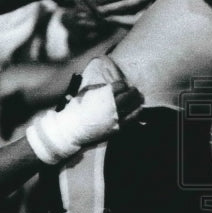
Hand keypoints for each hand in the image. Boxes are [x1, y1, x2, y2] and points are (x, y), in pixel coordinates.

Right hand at [25, 78, 142, 163]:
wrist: (72, 128)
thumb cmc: (76, 108)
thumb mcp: (85, 92)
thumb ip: (99, 87)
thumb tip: (109, 86)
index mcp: (105, 94)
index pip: (121, 86)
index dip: (123, 85)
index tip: (123, 85)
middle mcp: (113, 104)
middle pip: (129, 95)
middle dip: (133, 91)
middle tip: (135, 90)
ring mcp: (116, 116)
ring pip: (132, 106)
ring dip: (137, 101)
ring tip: (140, 98)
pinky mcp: (116, 127)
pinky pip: (131, 119)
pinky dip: (136, 113)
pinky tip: (139, 109)